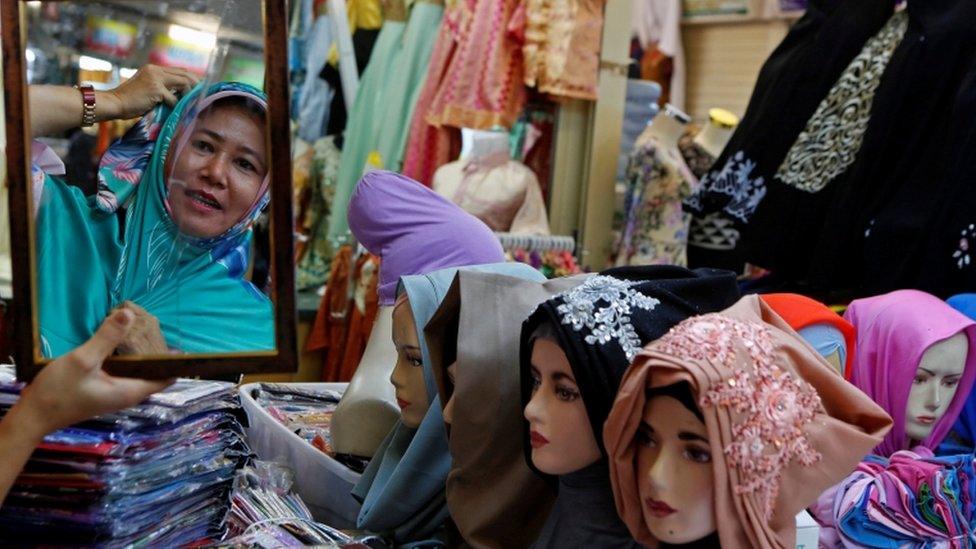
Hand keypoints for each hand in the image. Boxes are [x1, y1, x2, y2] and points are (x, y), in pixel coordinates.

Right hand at [15, 309, 173, 436]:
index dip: (175, 361)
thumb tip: (129, 314)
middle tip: (159, 328)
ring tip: (145, 331)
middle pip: (154, 374)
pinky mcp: (105, 390)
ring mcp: (116, 394)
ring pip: (139, 373)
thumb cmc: (58, 391)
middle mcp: (128, 395)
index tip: (180, 341)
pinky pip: (125, 373)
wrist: (33, 414)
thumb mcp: (83, 360)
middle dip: (158, 353)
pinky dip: (128, 359)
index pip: (166, 378)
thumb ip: (106, 337)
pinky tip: (122, 343)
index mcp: (130, 392)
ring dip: (142, 355)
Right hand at [107, 65, 198, 118]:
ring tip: (192, 103)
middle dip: (196, 85)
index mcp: (153, 69)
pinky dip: (176, 106)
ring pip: (183, 83)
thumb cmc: (129, 101)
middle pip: (184, 74)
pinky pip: (173, 98)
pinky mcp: (156, 89)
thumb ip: (162, 89)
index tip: (200, 88)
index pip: (179, 70)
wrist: (114, 103)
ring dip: (189, 94)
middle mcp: (155, 70)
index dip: (192, 79)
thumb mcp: (147, 90)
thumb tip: (180, 97)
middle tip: (203, 95)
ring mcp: (156, 78)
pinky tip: (175, 111)